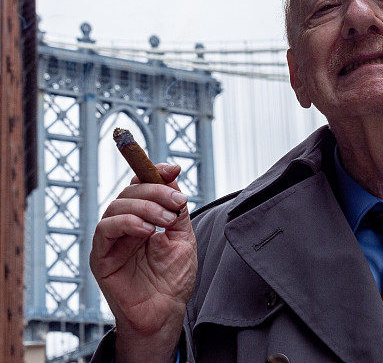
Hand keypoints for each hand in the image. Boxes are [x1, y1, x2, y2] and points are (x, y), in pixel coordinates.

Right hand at [90, 163, 196, 362]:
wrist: (166, 311)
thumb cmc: (173, 278)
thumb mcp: (182, 235)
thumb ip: (175, 208)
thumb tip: (171, 175)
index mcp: (143, 218)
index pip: (141, 186)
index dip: (154, 173)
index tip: (173, 171)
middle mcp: (124, 226)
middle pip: (130, 192)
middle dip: (156, 192)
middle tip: (177, 203)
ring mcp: (111, 240)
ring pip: (117, 206)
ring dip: (145, 207)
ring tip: (166, 222)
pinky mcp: (100, 256)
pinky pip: (106, 229)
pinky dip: (128, 223)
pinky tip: (147, 232)